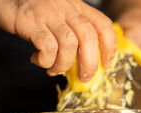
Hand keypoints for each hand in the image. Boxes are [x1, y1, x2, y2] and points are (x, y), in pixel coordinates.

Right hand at [0, 0, 115, 81]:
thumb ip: (73, 32)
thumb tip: (84, 64)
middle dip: (91, 63)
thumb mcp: (59, 15)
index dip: (110, 47)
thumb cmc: (33, 10)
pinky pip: (47, 47)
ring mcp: (48, 13)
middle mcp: (66, 7)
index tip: (107, 64)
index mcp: (77, 6)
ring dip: (65, 64)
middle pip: (89, 37)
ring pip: (69, 44)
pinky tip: (38, 60)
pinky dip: (46, 60)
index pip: (103, 25)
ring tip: (55, 70)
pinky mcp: (31, 21)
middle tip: (84, 77)